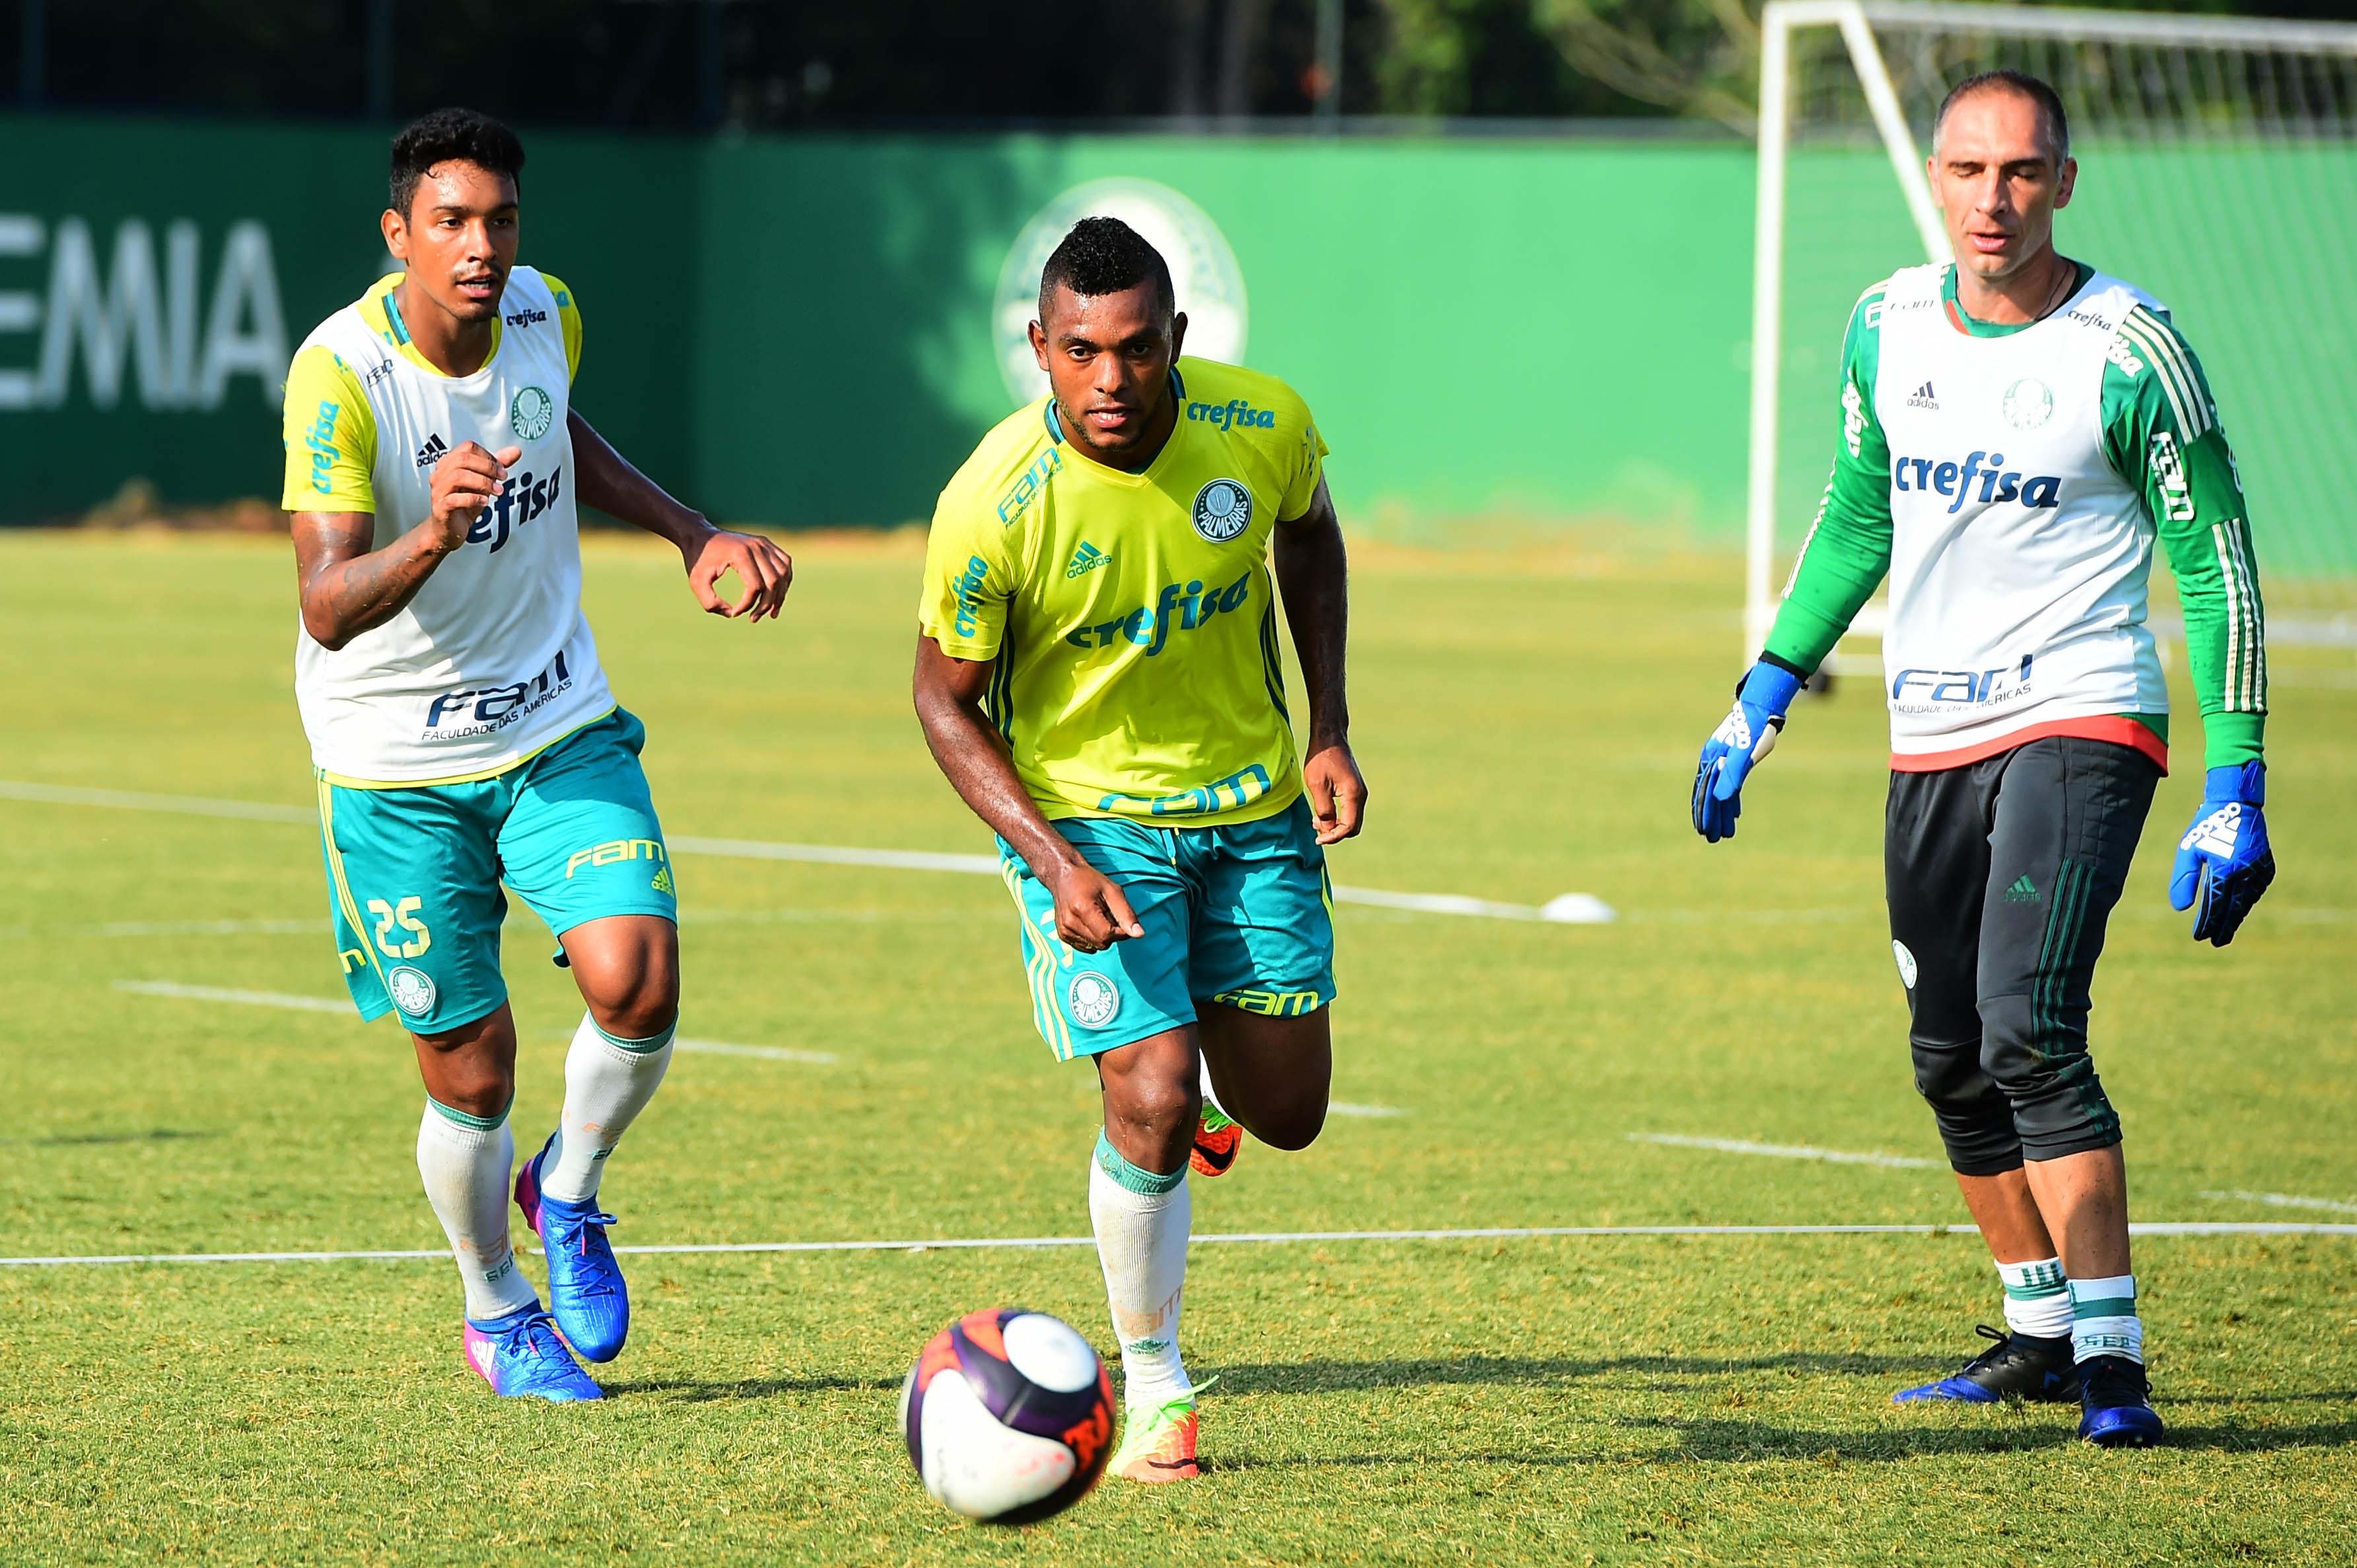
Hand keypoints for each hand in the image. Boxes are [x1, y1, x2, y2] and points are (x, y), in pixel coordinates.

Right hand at [425, 442, 521, 550]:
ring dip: (482, 482)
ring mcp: (438, 491)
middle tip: (504, 478)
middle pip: (462, 459)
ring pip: (457, 476)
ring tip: (498, 491)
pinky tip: (485, 501)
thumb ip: (497, 466)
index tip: (502, 468)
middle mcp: (439, 474)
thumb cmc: (465, 503)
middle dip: (487, 467)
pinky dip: (473, 498)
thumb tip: (516, 451)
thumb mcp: (484, 482)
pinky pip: (454, 499)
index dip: (488, 456)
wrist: (451, 529)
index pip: (468, 447)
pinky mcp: (440, 508)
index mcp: (449, 463)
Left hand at [684, 525, 792, 620]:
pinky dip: (784, 581)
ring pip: (784, 574)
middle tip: (753, 618)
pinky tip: (776, 595)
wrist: (700, 535)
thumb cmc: (697, 560)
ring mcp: (764, 543)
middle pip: (773, 582)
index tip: (734, 613)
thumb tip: (732, 613)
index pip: (755, 587)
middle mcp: (756, 546)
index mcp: (740, 554)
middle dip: (766, 605)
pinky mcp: (767, 543)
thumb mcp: (696, 583)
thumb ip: (710, 603)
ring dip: (780, 596)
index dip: (747, 605)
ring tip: (771, 613)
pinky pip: (785, 564)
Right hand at [1048, 857, 1143, 953]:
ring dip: (1102, 935)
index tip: (1121, 918)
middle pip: (1102, 943)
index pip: (1108, 935)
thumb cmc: (1089, 880)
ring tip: (1097, 916)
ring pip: (1095, 947)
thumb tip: (1139, 934)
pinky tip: (1089, 922)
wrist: (1063, 877)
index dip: (1120, 931)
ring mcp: (1064, 931)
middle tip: (1108, 913)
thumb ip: (1126, 914)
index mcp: (1082, 909)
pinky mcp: (1063, 935)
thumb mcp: (1113, 891)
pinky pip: (1086, 947)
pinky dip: (1092, 938)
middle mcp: (1070, 923)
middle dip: (1112, 933)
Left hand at [1303, 739, 1366, 845]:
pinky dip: (1337, 817)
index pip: (1349, 827)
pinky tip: (1322, 812)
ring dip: (1335, 825)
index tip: (1318, 839)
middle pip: (1353, 827)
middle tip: (1316, 831)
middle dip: (1335, 833)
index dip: (1333, 837)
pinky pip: (1349, 811)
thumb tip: (1327, 829)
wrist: (1329, 737)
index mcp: (1353, 795)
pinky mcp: (1354, 789)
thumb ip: (1323, 810)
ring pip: (1351, 820)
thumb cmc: (1321, 758)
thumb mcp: (1316, 786)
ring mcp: (1359, 792)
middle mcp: (1360, 795)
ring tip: (1315, 820)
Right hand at [1692, 661, 1802, 842]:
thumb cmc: (1755, 730)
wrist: (1762, 707)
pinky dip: (1730, 799)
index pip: (1706, 794)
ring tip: (1725, 831)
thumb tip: (1722, 798)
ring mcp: (1721, 760)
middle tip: (1713, 839)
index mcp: (1712, 762)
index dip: (1705, 814)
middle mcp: (1713, 762)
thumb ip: (1733, 775)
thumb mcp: (1745, 754)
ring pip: (1719, 791)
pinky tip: (1734, 811)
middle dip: (1711, 818)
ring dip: (1722, 812)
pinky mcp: (1732, 759)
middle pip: (1709, 795)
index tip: (1705, 833)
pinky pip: (1727, 783)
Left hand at [2170, 762, 2274, 944]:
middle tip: (2216, 942)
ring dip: (2236, 916)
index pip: (2215, 907)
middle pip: (2234, 910)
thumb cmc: (2206, 826)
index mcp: (2224, 871)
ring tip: (2226, 929)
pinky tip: (2239, 908)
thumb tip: (2180, 909)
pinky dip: (2247, 901)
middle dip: (2225, 927)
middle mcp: (2245, 874)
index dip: (2208, 924)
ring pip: (2247, 902)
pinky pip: (2256, 891)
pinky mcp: (2267, 867)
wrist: (2237, 804)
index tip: (2200, 937)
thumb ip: (2184, 880)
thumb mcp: (2188, 851)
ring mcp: (2259, 871)